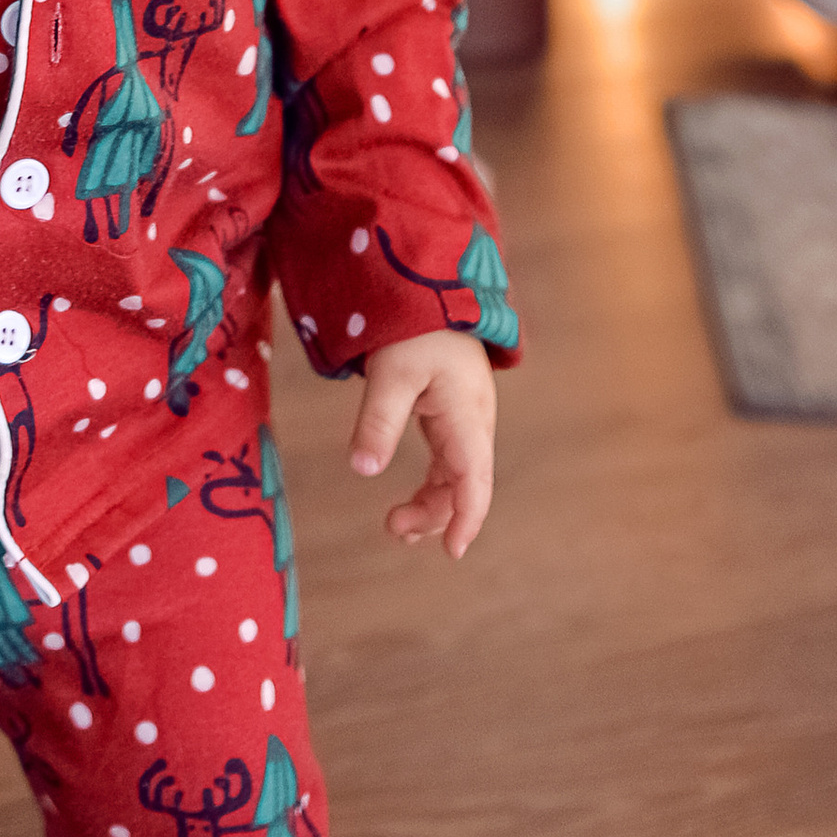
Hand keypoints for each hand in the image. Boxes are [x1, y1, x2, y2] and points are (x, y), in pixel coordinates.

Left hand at [347, 330, 494, 557]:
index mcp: (467, 417)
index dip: (466, 520)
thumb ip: (378, 421)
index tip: (452, 552)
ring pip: (455, 475)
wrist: (431, 285)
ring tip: (395, 524)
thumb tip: (361, 469)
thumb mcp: (391, 373)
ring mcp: (464, 418)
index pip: (474, 482)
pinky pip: (447, 460)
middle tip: (391, 528)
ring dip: (430, 502)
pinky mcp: (450, 412)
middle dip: (434, 515)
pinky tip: (412, 497)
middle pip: (463, 485)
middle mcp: (473, 423)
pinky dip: (431, 483)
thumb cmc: (414, 326)